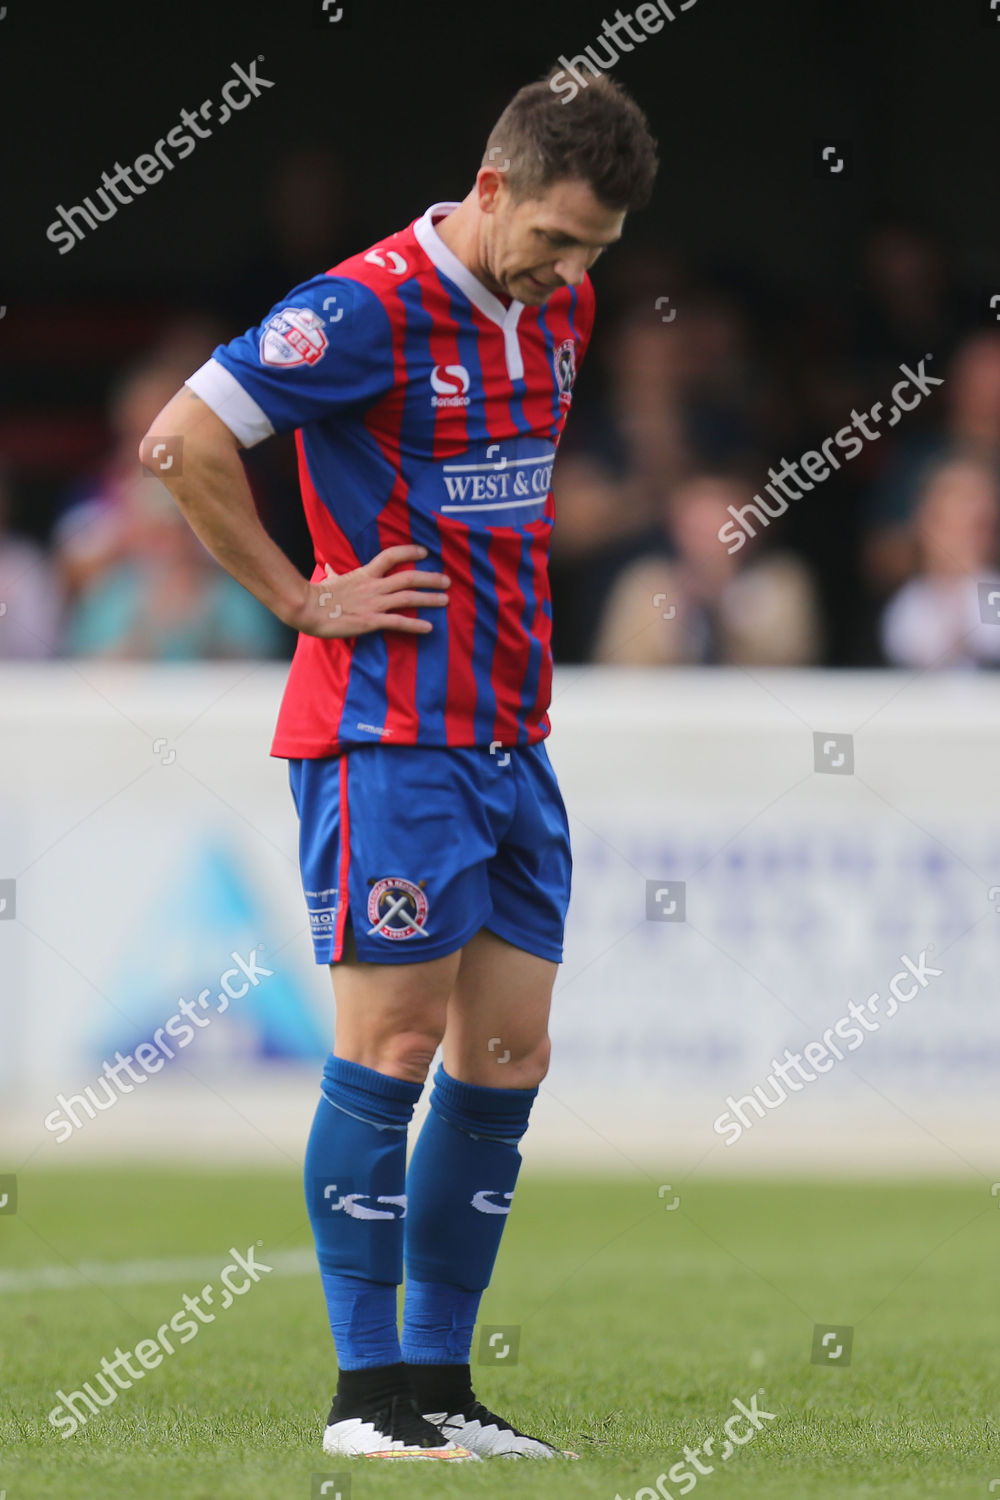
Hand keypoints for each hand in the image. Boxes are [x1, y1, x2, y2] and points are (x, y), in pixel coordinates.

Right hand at [288, 545, 450, 638]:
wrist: (307, 609)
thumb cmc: (317, 596)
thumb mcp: (329, 580)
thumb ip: (334, 573)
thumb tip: (330, 566)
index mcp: (364, 574)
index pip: (391, 556)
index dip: (409, 552)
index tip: (424, 552)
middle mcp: (373, 586)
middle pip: (408, 577)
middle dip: (430, 578)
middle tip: (447, 581)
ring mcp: (374, 604)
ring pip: (408, 598)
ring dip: (430, 599)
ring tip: (446, 601)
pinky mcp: (371, 621)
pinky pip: (398, 622)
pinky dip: (415, 625)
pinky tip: (429, 628)